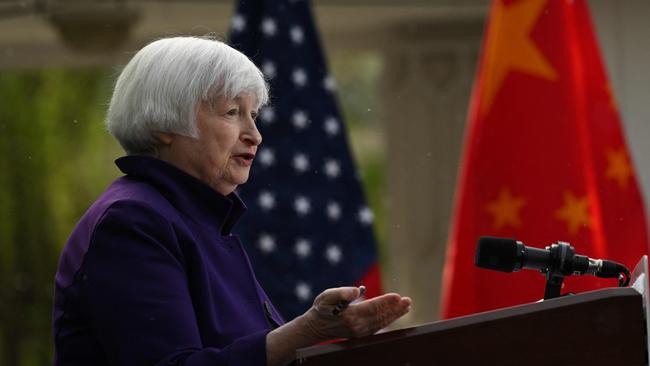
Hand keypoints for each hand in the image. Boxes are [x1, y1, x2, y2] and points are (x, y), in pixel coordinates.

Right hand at [266, 287, 410, 365]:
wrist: (316, 327)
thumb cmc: (322, 308)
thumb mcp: (327, 296)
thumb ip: (342, 292)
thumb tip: (358, 290)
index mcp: (350, 315)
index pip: (372, 307)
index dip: (386, 301)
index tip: (397, 296)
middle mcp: (357, 326)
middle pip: (381, 316)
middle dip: (396, 308)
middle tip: (408, 301)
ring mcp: (360, 332)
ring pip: (382, 322)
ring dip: (395, 314)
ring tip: (407, 306)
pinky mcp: (362, 334)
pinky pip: (378, 326)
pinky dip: (388, 320)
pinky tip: (396, 313)